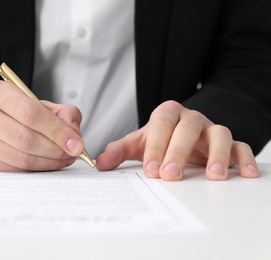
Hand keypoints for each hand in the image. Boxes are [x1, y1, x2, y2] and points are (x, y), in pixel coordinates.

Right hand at [0, 80, 83, 170]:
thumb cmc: (16, 113)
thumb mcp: (40, 104)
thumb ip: (63, 113)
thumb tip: (74, 135)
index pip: (31, 114)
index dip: (57, 131)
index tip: (76, 143)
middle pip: (26, 138)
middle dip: (56, 149)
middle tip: (72, 153)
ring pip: (21, 158)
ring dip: (49, 162)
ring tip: (63, 159)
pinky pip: (15, 169)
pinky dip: (36, 169)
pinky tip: (47, 163)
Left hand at [96, 100, 258, 180]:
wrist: (182, 135)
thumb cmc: (160, 140)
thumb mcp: (139, 144)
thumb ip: (119, 151)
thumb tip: (99, 164)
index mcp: (168, 114)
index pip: (162, 122)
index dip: (156, 144)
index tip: (150, 169)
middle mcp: (191, 119)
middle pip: (189, 127)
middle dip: (179, 151)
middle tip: (170, 175)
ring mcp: (211, 129)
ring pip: (220, 133)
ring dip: (217, 154)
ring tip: (212, 176)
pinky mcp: (229, 143)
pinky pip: (241, 146)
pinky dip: (244, 159)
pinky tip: (243, 174)